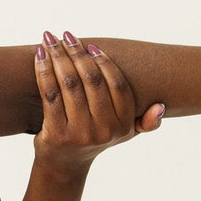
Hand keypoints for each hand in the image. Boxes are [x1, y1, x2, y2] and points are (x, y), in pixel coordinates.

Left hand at [33, 30, 166, 175]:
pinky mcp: (55, 134)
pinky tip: (39, 55)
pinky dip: (43, 71)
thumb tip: (161, 107)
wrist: (65, 165)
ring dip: (58, 56)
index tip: (92, 47)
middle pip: (92, 81)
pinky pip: (50, 95)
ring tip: (50, 39)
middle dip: (78, 53)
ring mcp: (79, 133)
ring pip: (69, 84)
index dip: (105, 63)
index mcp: (123, 126)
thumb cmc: (96, 139)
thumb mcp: (124, 133)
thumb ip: (145, 122)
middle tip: (68, 36)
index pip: (117, 86)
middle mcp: (103, 131)